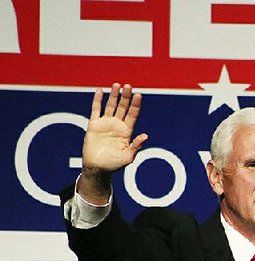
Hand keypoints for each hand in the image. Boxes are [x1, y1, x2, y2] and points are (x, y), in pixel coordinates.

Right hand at [78, 83, 147, 202]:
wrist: (97, 168)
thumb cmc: (114, 165)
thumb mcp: (128, 157)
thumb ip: (136, 146)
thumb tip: (146, 136)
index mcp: (127, 132)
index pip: (133, 115)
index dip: (135, 105)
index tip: (139, 95)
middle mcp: (117, 125)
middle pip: (123, 108)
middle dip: (126, 97)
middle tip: (128, 86)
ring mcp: (105, 124)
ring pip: (111, 106)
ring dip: (114, 96)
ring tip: (117, 85)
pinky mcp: (94, 125)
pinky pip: (95, 110)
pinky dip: (97, 100)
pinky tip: (100, 91)